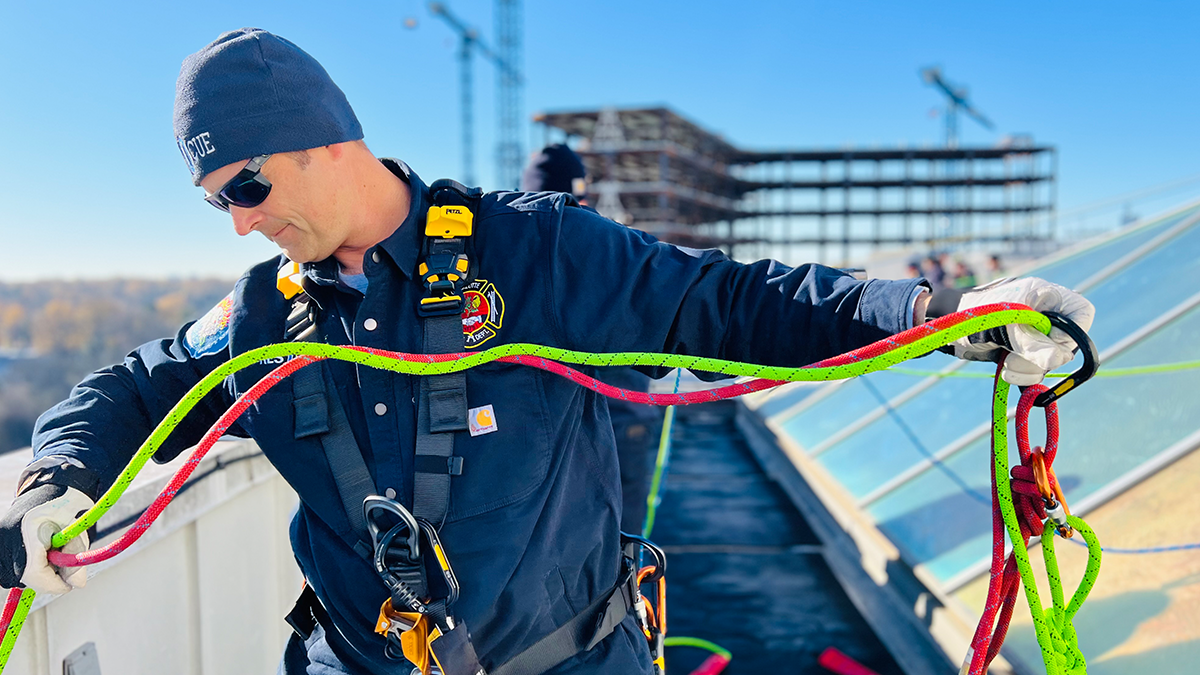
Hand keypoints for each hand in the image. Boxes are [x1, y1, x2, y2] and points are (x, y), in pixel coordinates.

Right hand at [0, 483, 93, 593]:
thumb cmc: (67, 509)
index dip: (54, 584)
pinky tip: (36, 554)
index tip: (69, 585)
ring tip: (48, 554)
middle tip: (61, 566)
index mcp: (29, 529)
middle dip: (45, 578)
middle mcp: (7, 534)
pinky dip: (22, 567)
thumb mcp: (77, 532)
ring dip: (33, 573)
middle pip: (23, 576)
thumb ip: (76, 558)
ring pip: (12, 575)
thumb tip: (76, 585)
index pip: (34, 573)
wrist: (52, 488)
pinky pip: (6, 568)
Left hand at [940, 277, 1095, 385]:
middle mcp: (1044, 315)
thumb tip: (1057, 360)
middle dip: (1043, 356)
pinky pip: (1037, 369)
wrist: (944, 326)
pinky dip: (1024, 375)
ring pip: (1051, 360)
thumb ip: (1031, 342)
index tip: (1051, 344)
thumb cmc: (971, 314)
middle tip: (1017, 358)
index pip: (1081, 313)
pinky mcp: (1023, 351)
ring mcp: (1034, 334)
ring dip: (1030, 369)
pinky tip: (1006, 372)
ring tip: (1007, 364)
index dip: (1072, 333)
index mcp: (1045, 296)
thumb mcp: (1002, 325)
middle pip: (1066, 343)